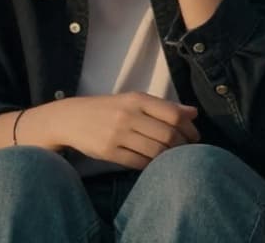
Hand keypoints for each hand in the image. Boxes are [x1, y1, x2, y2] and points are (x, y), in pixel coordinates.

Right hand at [56, 93, 199, 170]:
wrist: (70, 118)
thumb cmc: (109, 109)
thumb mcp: (134, 100)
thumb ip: (164, 106)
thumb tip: (193, 113)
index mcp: (137, 100)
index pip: (173, 114)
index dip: (189, 128)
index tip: (194, 136)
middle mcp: (128, 116)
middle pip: (167, 135)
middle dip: (182, 145)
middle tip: (187, 150)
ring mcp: (117, 134)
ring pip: (155, 150)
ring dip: (168, 157)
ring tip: (172, 157)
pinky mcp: (107, 152)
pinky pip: (138, 162)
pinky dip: (150, 164)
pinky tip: (154, 163)